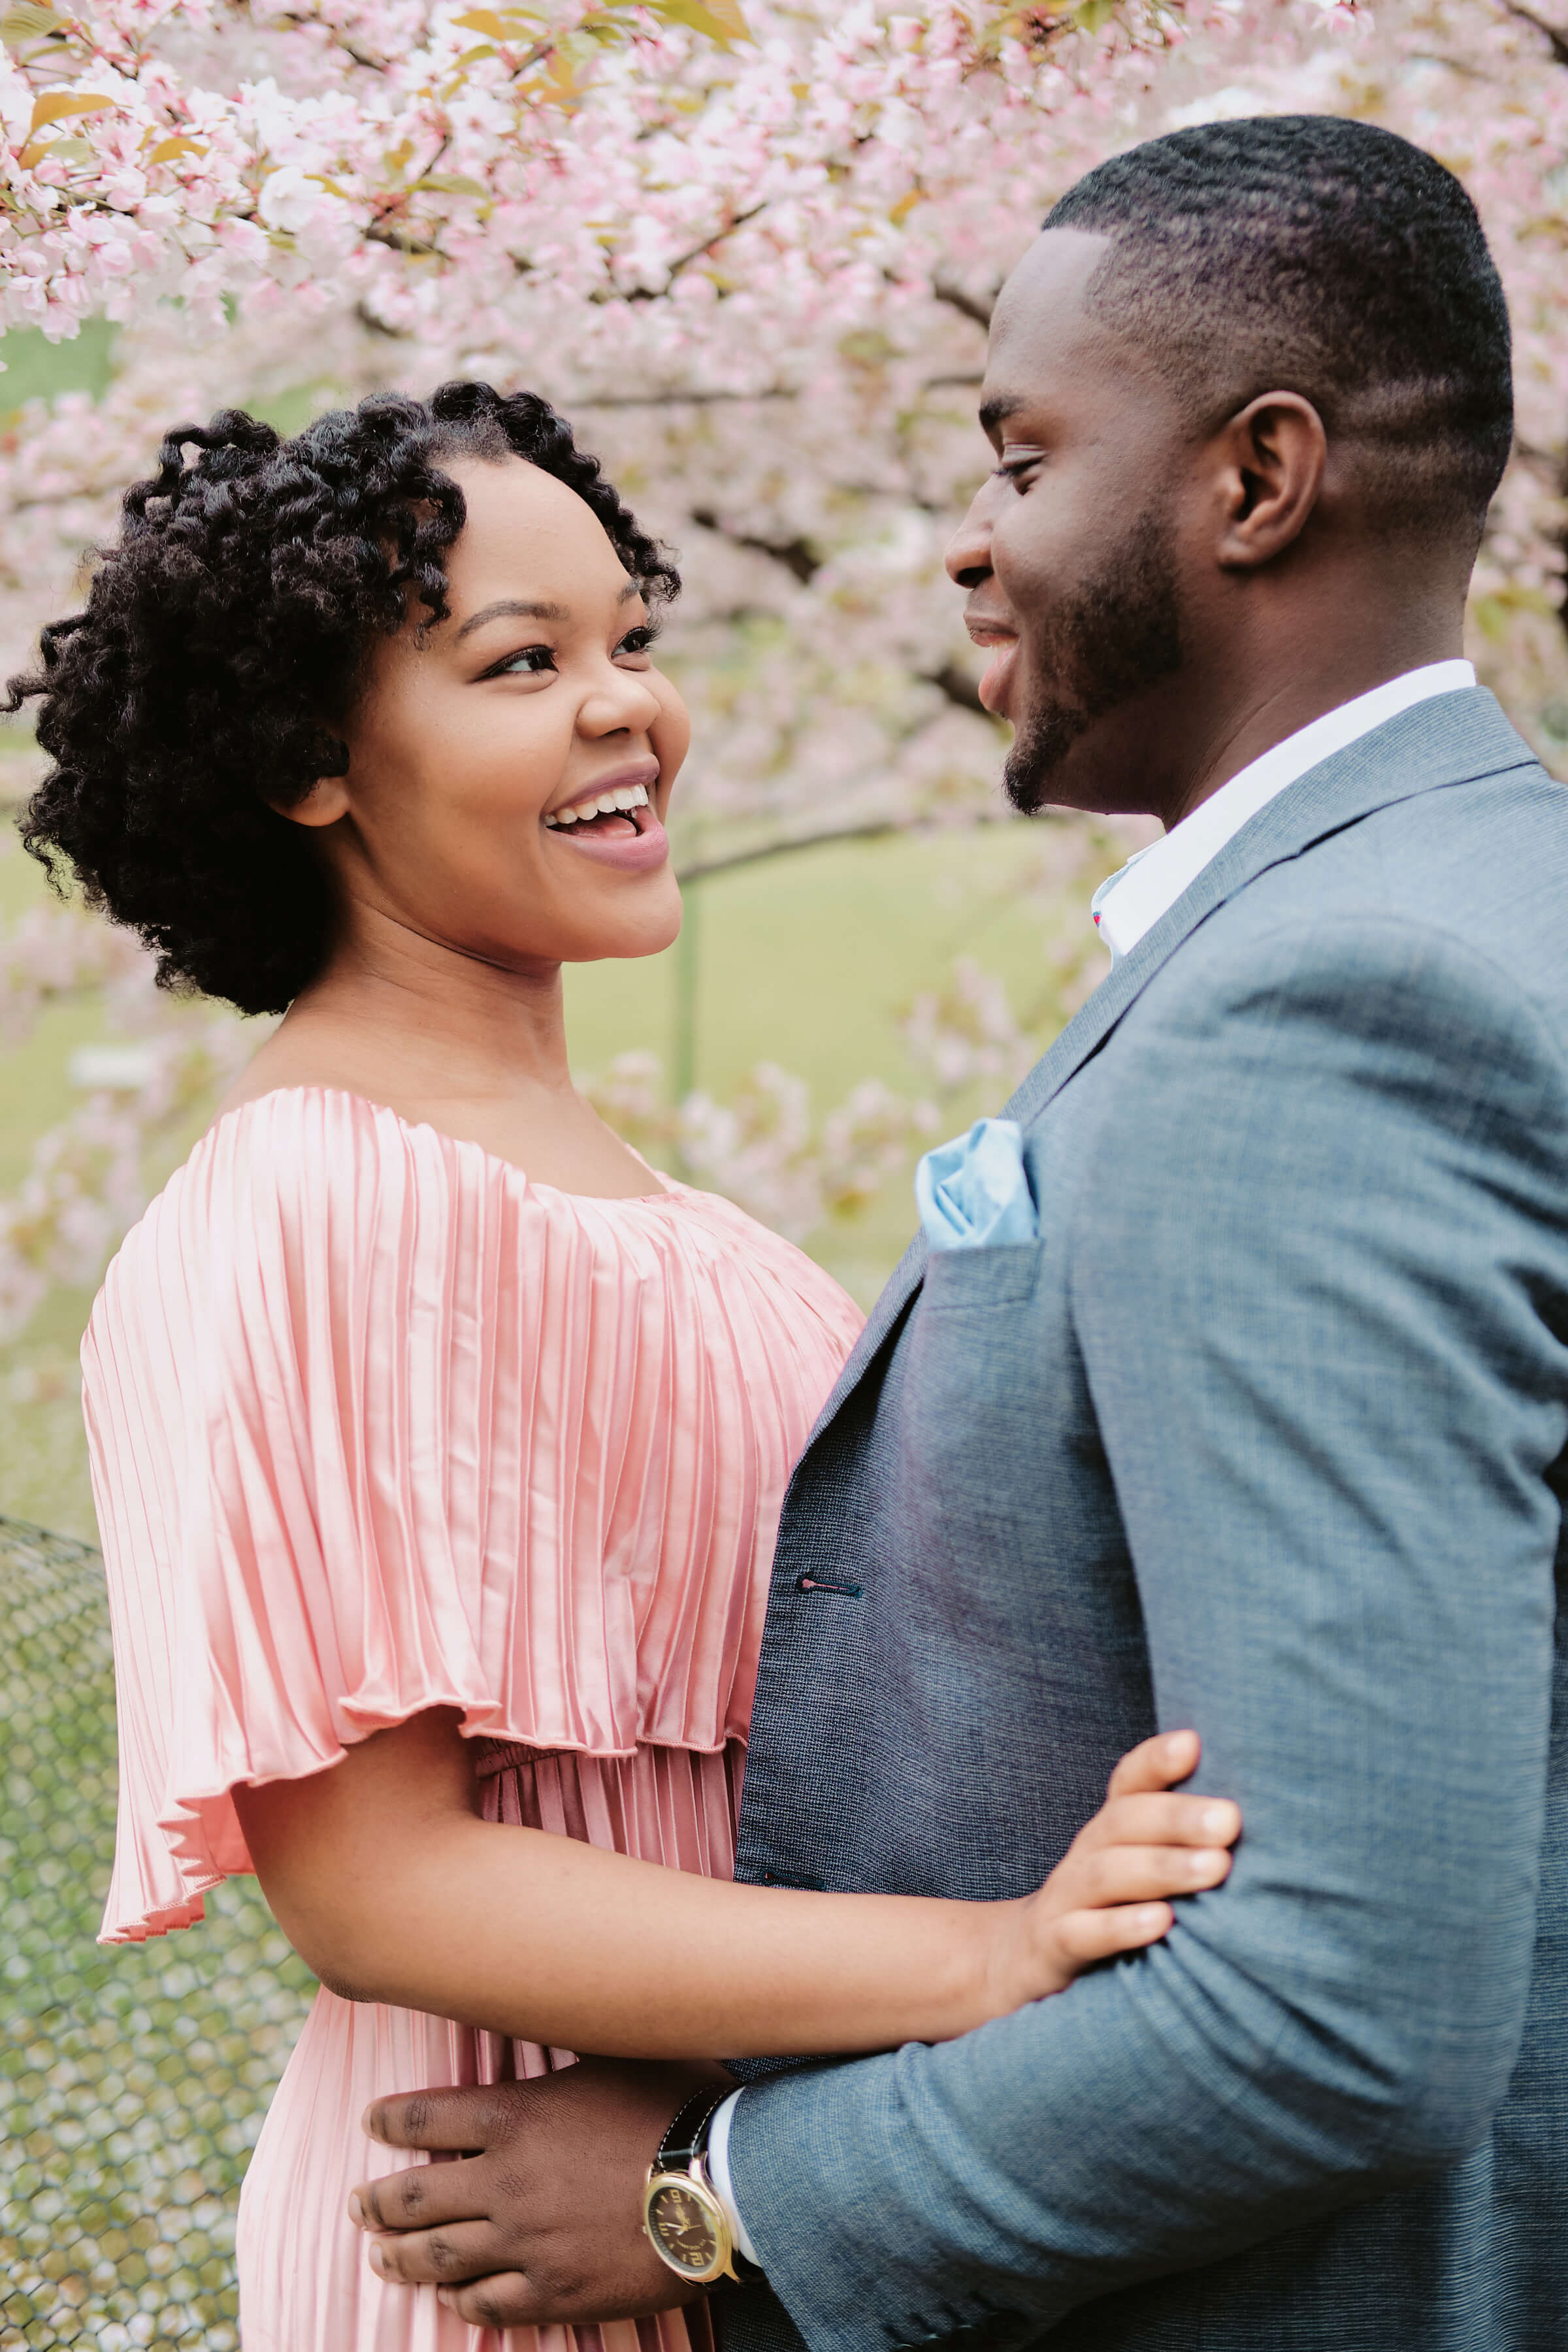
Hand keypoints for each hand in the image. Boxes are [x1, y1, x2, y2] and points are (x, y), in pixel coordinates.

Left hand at [348, 2057, 729, 2326]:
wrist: (721, 2184)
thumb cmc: (677, 2103)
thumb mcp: (616, 2051)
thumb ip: (569, 2040)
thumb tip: (549, 1999)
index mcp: (516, 2117)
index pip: (425, 2118)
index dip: (388, 2121)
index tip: (370, 2123)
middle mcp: (507, 2181)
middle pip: (415, 2196)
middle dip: (377, 2200)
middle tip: (357, 2202)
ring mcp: (526, 2243)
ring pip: (439, 2258)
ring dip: (400, 2257)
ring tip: (380, 2256)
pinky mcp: (555, 2291)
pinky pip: (489, 2304)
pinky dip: (460, 2301)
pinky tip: (451, 2299)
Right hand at [980, 1730, 1240, 2016]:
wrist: (1029, 1960)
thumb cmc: (1113, 1907)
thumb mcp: (1141, 1865)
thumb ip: (1188, 1841)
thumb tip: (1275, 1819)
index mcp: (1113, 1828)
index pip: (1129, 1782)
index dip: (1156, 1761)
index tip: (1193, 1744)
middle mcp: (1088, 1852)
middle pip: (1126, 1821)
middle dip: (1179, 1817)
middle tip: (1230, 1820)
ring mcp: (1067, 1897)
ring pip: (1108, 1873)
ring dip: (1162, 1867)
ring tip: (1214, 1868)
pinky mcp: (1056, 1945)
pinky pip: (1084, 1932)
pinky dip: (1122, 1926)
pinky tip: (1162, 1923)